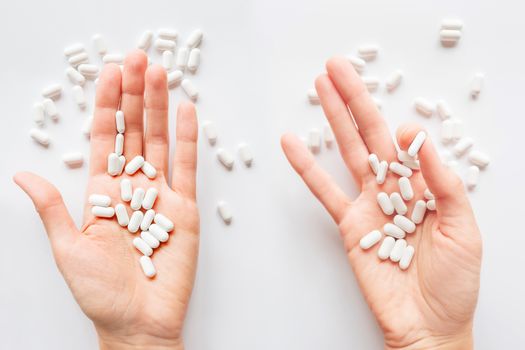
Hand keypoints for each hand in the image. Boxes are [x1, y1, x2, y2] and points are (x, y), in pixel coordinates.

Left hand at [14, 50, 198, 349]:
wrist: (139, 322)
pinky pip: (187, 168)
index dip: (106, 106)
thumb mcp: (68, 248)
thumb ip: (51, 208)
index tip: (110, 74)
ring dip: (160, 109)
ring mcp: (161, 195)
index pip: (105, 139)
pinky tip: (187, 113)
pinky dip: (187, 140)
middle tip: (138, 60)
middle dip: (134, 95)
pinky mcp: (185, 208)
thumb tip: (21, 174)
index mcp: (102, 193)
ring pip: (160, 142)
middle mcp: (132, 188)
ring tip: (160, 76)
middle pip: (133, 132)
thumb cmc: (101, 293)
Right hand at [281, 57, 481, 349]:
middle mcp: (395, 189)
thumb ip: (443, 183)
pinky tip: (292, 144)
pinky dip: (307, 168)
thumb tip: (421, 140)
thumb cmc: (454, 282)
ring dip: (333, 119)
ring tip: (320, 87)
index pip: (409, 143)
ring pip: (347, 152)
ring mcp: (369, 204)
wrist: (427, 323)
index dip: (402, 128)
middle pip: (372, 135)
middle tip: (338, 68)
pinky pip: (324, 191)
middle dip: (356, 100)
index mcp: (426, 187)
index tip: (403, 127)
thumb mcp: (464, 229)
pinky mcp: (348, 224)